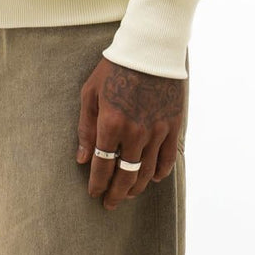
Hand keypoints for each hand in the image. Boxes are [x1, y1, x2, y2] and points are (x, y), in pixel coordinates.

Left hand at [76, 57, 185, 208]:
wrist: (149, 50)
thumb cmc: (113, 69)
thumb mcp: (90, 94)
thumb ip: (86, 129)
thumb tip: (82, 159)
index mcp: (111, 124)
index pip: (103, 166)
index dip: (97, 184)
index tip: (94, 194)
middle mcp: (135, 132)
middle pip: (125, 175)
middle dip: (115, 193)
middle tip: (109, 204)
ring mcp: (156, 131)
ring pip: (146, 172)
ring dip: (135, 188)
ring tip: (127, 194)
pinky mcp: (173, 126)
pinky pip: (168, 159)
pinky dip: (159, 173)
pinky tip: (151, 179)